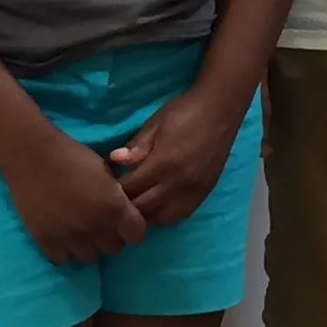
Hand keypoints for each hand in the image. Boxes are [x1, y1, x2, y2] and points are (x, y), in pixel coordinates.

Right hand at [1, 131, 147, 265]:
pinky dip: (65, 250)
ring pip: (89, 258)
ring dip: (88, 246)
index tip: (124, 221)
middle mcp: (95, 228)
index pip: (137, 235)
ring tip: (80, 232)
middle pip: (114, 249)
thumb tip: (120, 207)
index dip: (132, 228)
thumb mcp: (105, 171)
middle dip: (111, 237)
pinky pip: (62, 259)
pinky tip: (62, 235)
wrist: (33, 157)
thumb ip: (116, 195)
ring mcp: (70, 238)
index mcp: (114, 208)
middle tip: (101, 223)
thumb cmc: (72, 156)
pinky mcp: (46, 242)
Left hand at [110, 84, 248, 228]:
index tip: (105, 185)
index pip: (130, 188)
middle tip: (115, 197)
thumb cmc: (184, 112)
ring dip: (144, 213)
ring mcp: (193, 192)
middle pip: (143, 207)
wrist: (221, 109)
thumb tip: (114, 160)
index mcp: (163, 164)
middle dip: (126, 204)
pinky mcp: (204, 194)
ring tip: (135, 203)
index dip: (114, 189)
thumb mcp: (156, 124)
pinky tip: (156, 205)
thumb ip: (136, 146)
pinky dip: (163, 215)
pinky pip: (179, 216)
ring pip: (160, 218)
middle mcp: (178, 183)